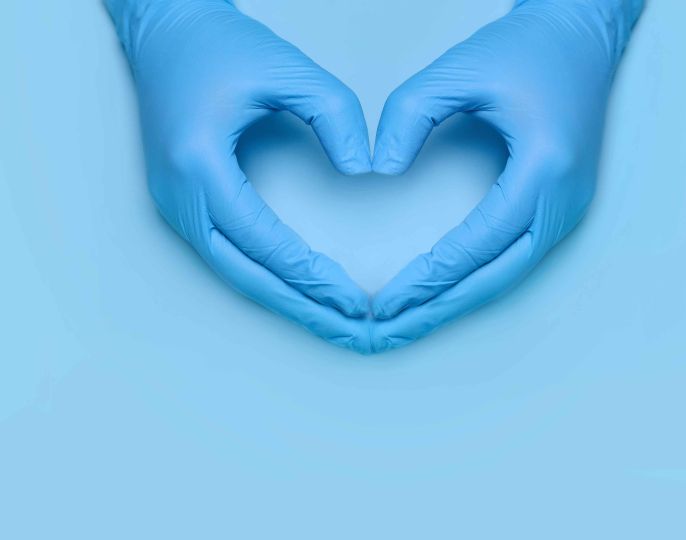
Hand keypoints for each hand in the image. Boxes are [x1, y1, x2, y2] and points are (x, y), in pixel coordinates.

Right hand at [105, 0, 373, 351]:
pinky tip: (295, 290)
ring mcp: (172, 204)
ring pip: (232, 271)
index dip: (309, 275)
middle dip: (299, 306)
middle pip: (243, 273)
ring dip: (282, 299)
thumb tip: (362, 170)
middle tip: (347, 329)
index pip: (262, 239)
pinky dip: (263, 277)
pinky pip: (226, 254)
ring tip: (328, 320)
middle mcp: (177, 195)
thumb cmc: (218, 45)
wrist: (164, 31)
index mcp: (197, 164)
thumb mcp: (286, 68)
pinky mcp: (181, 204)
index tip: (352, 299)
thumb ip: (334, 115)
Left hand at [370, 0, 643, 348]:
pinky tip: (443, 291)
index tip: (384, 302)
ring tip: (408, 321)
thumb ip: (410, 114)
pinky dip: (476, 279)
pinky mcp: (560, 207)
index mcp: (546, 169)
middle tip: (387, 331)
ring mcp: (569, 208)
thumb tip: (380, 170)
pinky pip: (514, 257)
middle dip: (439, 308)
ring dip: (457, 301)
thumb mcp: (460, 69)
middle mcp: (565, 200)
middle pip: (496, 277)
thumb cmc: (529, 47)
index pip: (478, 242)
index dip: (429, 277)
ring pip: (508, 275)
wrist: (584, 34)